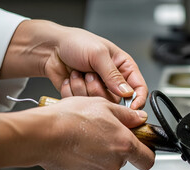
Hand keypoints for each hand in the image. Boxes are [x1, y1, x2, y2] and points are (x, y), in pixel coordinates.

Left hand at [0, 20, 147, 108]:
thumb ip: (113, 75)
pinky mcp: (84, 97)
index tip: (131, 108)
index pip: (139, 88)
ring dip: (84, 88)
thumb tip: (127, 93)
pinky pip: (83, 103)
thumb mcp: (98, 54)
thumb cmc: (75, 43)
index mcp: (123, 67)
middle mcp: (112, 81)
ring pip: (99, 104)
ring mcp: (98, 89)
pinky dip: (73, 91)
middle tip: (90, 74)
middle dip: (100, 89)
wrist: (50, 48)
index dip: (138, 99)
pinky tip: (71, 78)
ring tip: (79, 73)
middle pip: (117, 100)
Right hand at [0, 97, 154, 169]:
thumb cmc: (70, 118)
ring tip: (86, 134)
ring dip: (100, 150)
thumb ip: (127, 115)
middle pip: (124, 158)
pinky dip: (86, 157)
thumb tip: (139, 118)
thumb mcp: (104, 106)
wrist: (41, 134)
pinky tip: (76, 144)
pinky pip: (89, 167)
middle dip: (117, 145)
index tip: (144, 146)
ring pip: (106, 162)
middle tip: (104, 129)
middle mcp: (113, 163)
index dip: (148, 152)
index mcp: (124, 145)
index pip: (148, 159)